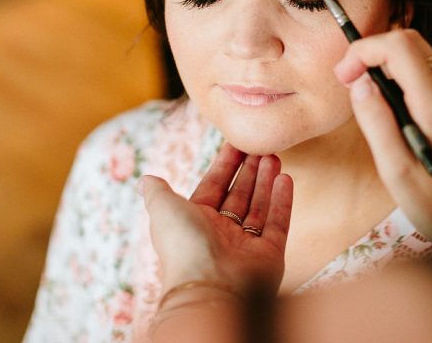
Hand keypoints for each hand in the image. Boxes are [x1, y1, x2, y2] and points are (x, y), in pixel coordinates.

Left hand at [140, 142, 293, 295]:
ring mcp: (246, 244)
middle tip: (261, 147)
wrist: (210, 288)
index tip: (236, 143)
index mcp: (196, 222)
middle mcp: (221, 234)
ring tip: (274, 156)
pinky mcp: (269, 254)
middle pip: (238, 194)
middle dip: (249, 170)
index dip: (224, 165)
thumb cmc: (183, 246)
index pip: (213, 186)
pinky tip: (285, 179)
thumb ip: (158, 191)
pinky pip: (277, 223)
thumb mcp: (163, 210)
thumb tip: (146, 178)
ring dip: (266, 181)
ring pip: (259, 206)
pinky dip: (282, 202)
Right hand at [334, 29, 431, 251]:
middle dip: (374, 52)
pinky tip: (425, 80)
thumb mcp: (397, 173)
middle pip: (412, 43)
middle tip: (353, 81)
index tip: (345, 76)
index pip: (397, 47)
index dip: (363, 52)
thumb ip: (377, 123)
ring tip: (380, 85)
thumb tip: (361, 84)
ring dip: (399, 58)